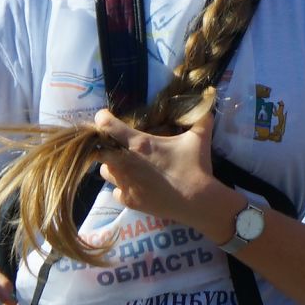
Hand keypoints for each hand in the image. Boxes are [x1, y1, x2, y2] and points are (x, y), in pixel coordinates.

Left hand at [92, 105, 228, 232]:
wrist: (198, 200)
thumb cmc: (195, 166)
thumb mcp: (199, 139)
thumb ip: (200, 119)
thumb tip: (206, 105)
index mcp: (138, 143)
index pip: (106, 125)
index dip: (102, 118)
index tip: (105, 117)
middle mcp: (125, 162)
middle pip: (98, 150)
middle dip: (103, 146)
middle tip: (114, 145)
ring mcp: (125, 183)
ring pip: (106, 171)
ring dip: (113, 166)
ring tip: (127, 166)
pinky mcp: (129, 200)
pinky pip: (116, 191)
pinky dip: (123, 188)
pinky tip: (136, 185)